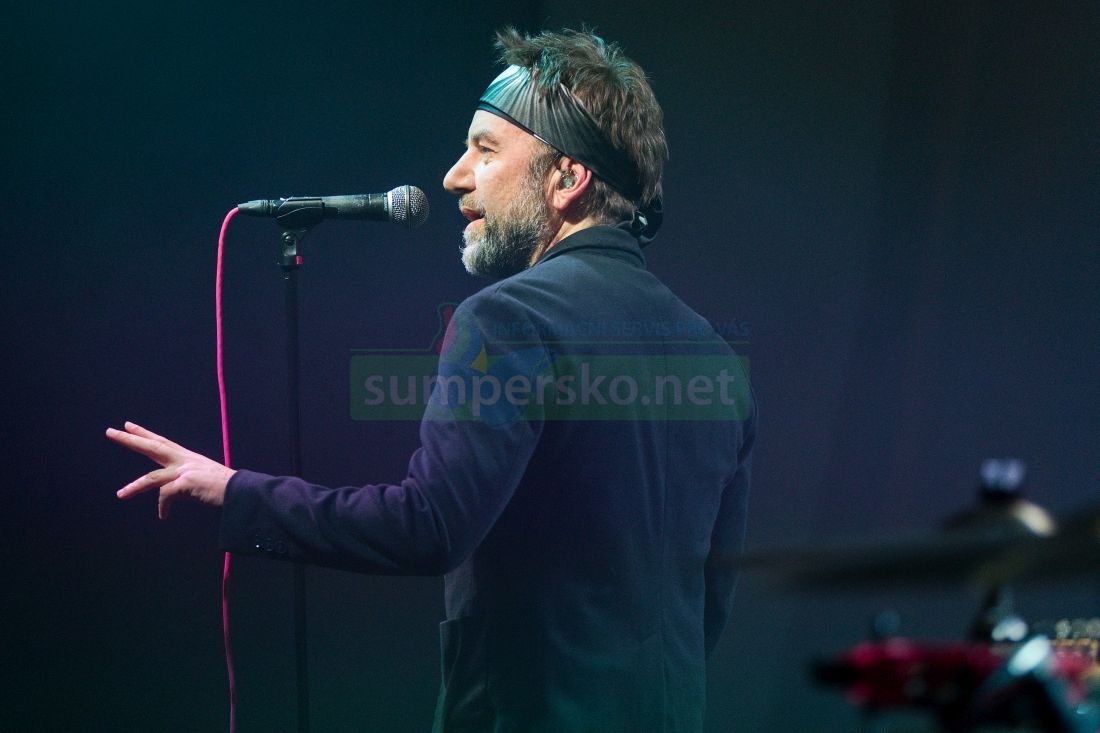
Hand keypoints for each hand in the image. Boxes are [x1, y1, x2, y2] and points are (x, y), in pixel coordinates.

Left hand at [107, 421, 235, 518]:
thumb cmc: (227, 488)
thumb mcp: (203, 479)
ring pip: (152, 478)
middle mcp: (185, 460)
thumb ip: (186, 481)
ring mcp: (184, 471)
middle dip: (131, 440)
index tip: (129, 426)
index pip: (163, 442)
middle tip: (111, 431)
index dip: (145, 434)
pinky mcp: (185, 483)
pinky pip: (166, 497)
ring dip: (135, 487)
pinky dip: (164, 508)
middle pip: (153, 447)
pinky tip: (164, 516)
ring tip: (120, 495)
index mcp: (189, 458)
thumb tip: (170, 492)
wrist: (241, 492)